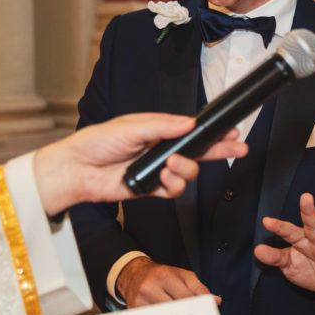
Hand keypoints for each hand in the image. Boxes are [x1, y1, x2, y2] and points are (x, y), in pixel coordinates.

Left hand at [33, 113, 248, 214]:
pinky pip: (173, 190)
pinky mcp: (151, 189)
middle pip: (199, 153)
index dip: (212, 133)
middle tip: (238, 149)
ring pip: (188, 174)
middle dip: (220, 151)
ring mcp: (157, 171)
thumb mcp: (131, 126)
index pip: (192, 132)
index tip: (231, 131)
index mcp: (158, 132)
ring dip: (185, 170)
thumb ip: (162, 126)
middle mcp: (161, 152)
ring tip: (170, 164)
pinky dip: (171, 185)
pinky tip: (162, 179)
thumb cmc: (97, 142)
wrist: (76, 169)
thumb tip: (188, 123)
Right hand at [116, 258, 214, 307]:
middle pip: (173, 310)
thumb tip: (215, 301)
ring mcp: (139, 301)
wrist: (135, 273)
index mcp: (164, 277)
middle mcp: (149, 288)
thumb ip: (200, 289)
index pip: (185, 298)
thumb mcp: (183, 275)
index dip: (197, 308)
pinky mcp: (134, 311)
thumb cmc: (161, 274)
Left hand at [254, 193, 314, 301]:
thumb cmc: (309, 271)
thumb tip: (257, 249)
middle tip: (305, 197)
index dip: (279, 227)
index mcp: (303, 241)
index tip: (266, 221)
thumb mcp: (288, 265)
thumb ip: (275, 257)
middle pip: (313, 227)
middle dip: (309, 213)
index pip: (290, 232)